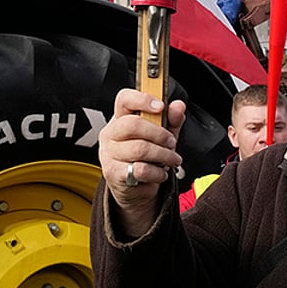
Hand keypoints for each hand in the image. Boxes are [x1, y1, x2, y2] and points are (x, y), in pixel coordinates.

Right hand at [99, 89, 185, 233]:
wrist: (135, 188)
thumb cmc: (146, 157)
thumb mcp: (162, 135)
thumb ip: (171, 120)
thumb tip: (178, 106)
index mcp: (121, 118)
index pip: (124, 99)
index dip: (143, 99)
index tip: (161, 106)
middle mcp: (111, 133)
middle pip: (133, 124)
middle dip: (160, 134)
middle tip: (171, 142)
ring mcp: (109, 153)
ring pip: (140, 149)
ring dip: (164, 155)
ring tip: (172, 159)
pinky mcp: (113, 172)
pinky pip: (140, 169)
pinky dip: (157, 172)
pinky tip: (161, 173)